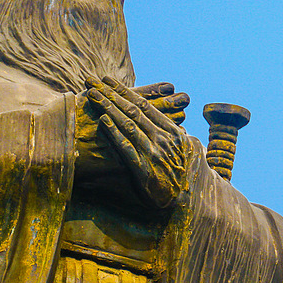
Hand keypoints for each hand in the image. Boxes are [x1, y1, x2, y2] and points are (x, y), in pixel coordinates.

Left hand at [73, 82, 187, 180]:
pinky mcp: (144, 170)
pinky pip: (127, 148)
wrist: (189, 202)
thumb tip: (164, 120)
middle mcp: (163, 139)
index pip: (144, 105)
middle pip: (132, 111)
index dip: (124, 91)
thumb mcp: (185, 151)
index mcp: (172, 132)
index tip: (108, 80)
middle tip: (92, 80)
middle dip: (111, 94)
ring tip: (93, 95)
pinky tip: (103, 121)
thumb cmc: (183, 176)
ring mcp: (154, 153)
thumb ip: (172, 135)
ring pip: (128, 125)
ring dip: (108, 108)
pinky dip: (114, 133)